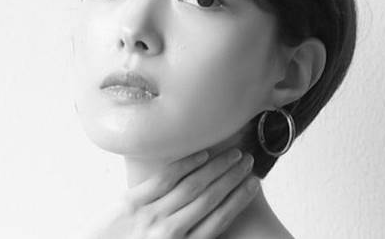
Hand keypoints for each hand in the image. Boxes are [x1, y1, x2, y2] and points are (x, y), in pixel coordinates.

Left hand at [83, 148, 259, 238]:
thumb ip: (187, 238)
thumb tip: (211, 220)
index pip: (220, 220)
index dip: (239, 199)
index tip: (254, 183)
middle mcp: (169, 232)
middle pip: (210, 198)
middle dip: (232, 177)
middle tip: (248, 161)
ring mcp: (149, 216)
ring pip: (192, 185)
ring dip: (217, 167)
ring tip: (233, 154)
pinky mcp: (130, 202)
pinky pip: (164, 179)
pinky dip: (186, 164)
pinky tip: (202, 154)